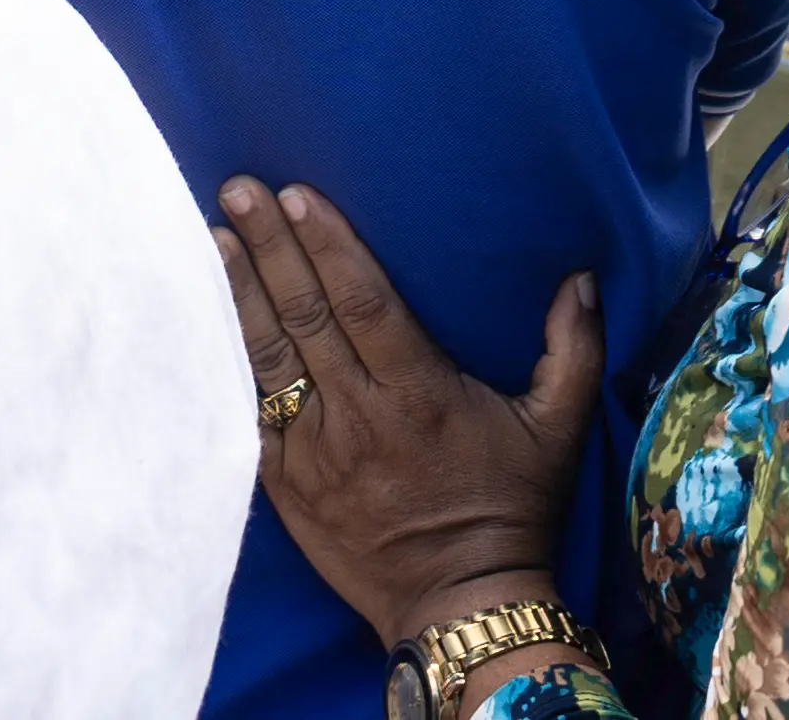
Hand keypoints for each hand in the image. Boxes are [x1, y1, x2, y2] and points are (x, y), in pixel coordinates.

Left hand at [213, 177, 604, 650]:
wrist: (459, 602)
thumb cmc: (513, 507)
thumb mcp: (562, 428)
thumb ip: (574, 347)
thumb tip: (582, 277)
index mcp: (420, 392)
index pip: (362, 300)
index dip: (328, 244)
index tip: (297, 194)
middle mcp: (360, 416)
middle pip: (305, 315)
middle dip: (269, 246)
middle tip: (239, 186)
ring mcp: (316, 453)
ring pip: (267, 358)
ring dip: (238, 292)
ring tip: (212, 234)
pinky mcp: (287, 485)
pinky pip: (250, 414)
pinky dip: (226, 363)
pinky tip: (206, 320)